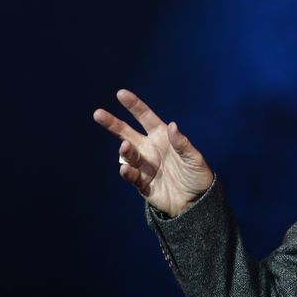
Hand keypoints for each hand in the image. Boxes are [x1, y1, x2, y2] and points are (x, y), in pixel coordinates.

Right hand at [93, 89, 213, 216]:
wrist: (196, 202)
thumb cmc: (198, 176)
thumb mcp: (195, 158)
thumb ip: (183, 144)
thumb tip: (172, 125)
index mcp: (162, 137)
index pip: (145, 118)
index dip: (134, 106)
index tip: (121, 93)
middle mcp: (150, 149)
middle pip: (127, 133)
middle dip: (113, 123)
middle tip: (98, 114)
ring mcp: (144, 166)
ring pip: (127, 154)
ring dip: (125, 150)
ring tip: (126, 146)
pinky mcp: (142, 183)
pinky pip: (131, 176)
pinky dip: (127, 172)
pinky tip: (126, 169)